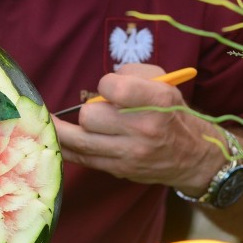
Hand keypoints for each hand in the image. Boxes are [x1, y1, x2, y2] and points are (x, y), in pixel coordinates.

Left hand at [52, 63, 224, 192]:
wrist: (192, 155)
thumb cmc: (172, 112)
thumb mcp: (163, 82)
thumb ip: (131, 72)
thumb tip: (102, 85)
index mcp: (157, 102)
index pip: (112, 88)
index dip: (105, 85)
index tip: (109, 88)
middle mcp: (144, 129)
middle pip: (89, 116)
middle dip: (89, 110)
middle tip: (98, 110)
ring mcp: (130, 154)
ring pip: (78, 141)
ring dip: (62, 129)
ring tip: (49, 120)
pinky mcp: (119, 170)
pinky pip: (81, 159)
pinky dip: (66, 147)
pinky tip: (55, 138)